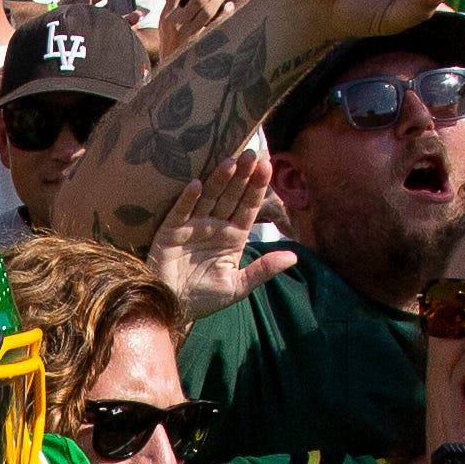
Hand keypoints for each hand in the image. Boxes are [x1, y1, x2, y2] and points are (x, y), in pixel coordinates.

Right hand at [145, 144, 295, 318]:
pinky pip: (181, 212)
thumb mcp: (237, 286)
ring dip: (219, 180)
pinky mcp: (170, 231)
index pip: (248, 206)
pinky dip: (188, 199)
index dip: (257, 187)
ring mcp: (192, 226)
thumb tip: (293, 258)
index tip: (267, 166)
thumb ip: (263, 270)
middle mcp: (214, 225)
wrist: (172, 309)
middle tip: (252, 154)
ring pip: (209, 198)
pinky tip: (197, 183)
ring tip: (231, 161)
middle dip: (242, 176)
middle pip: (230, 195)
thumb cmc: (204, 298)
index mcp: (233, 235)